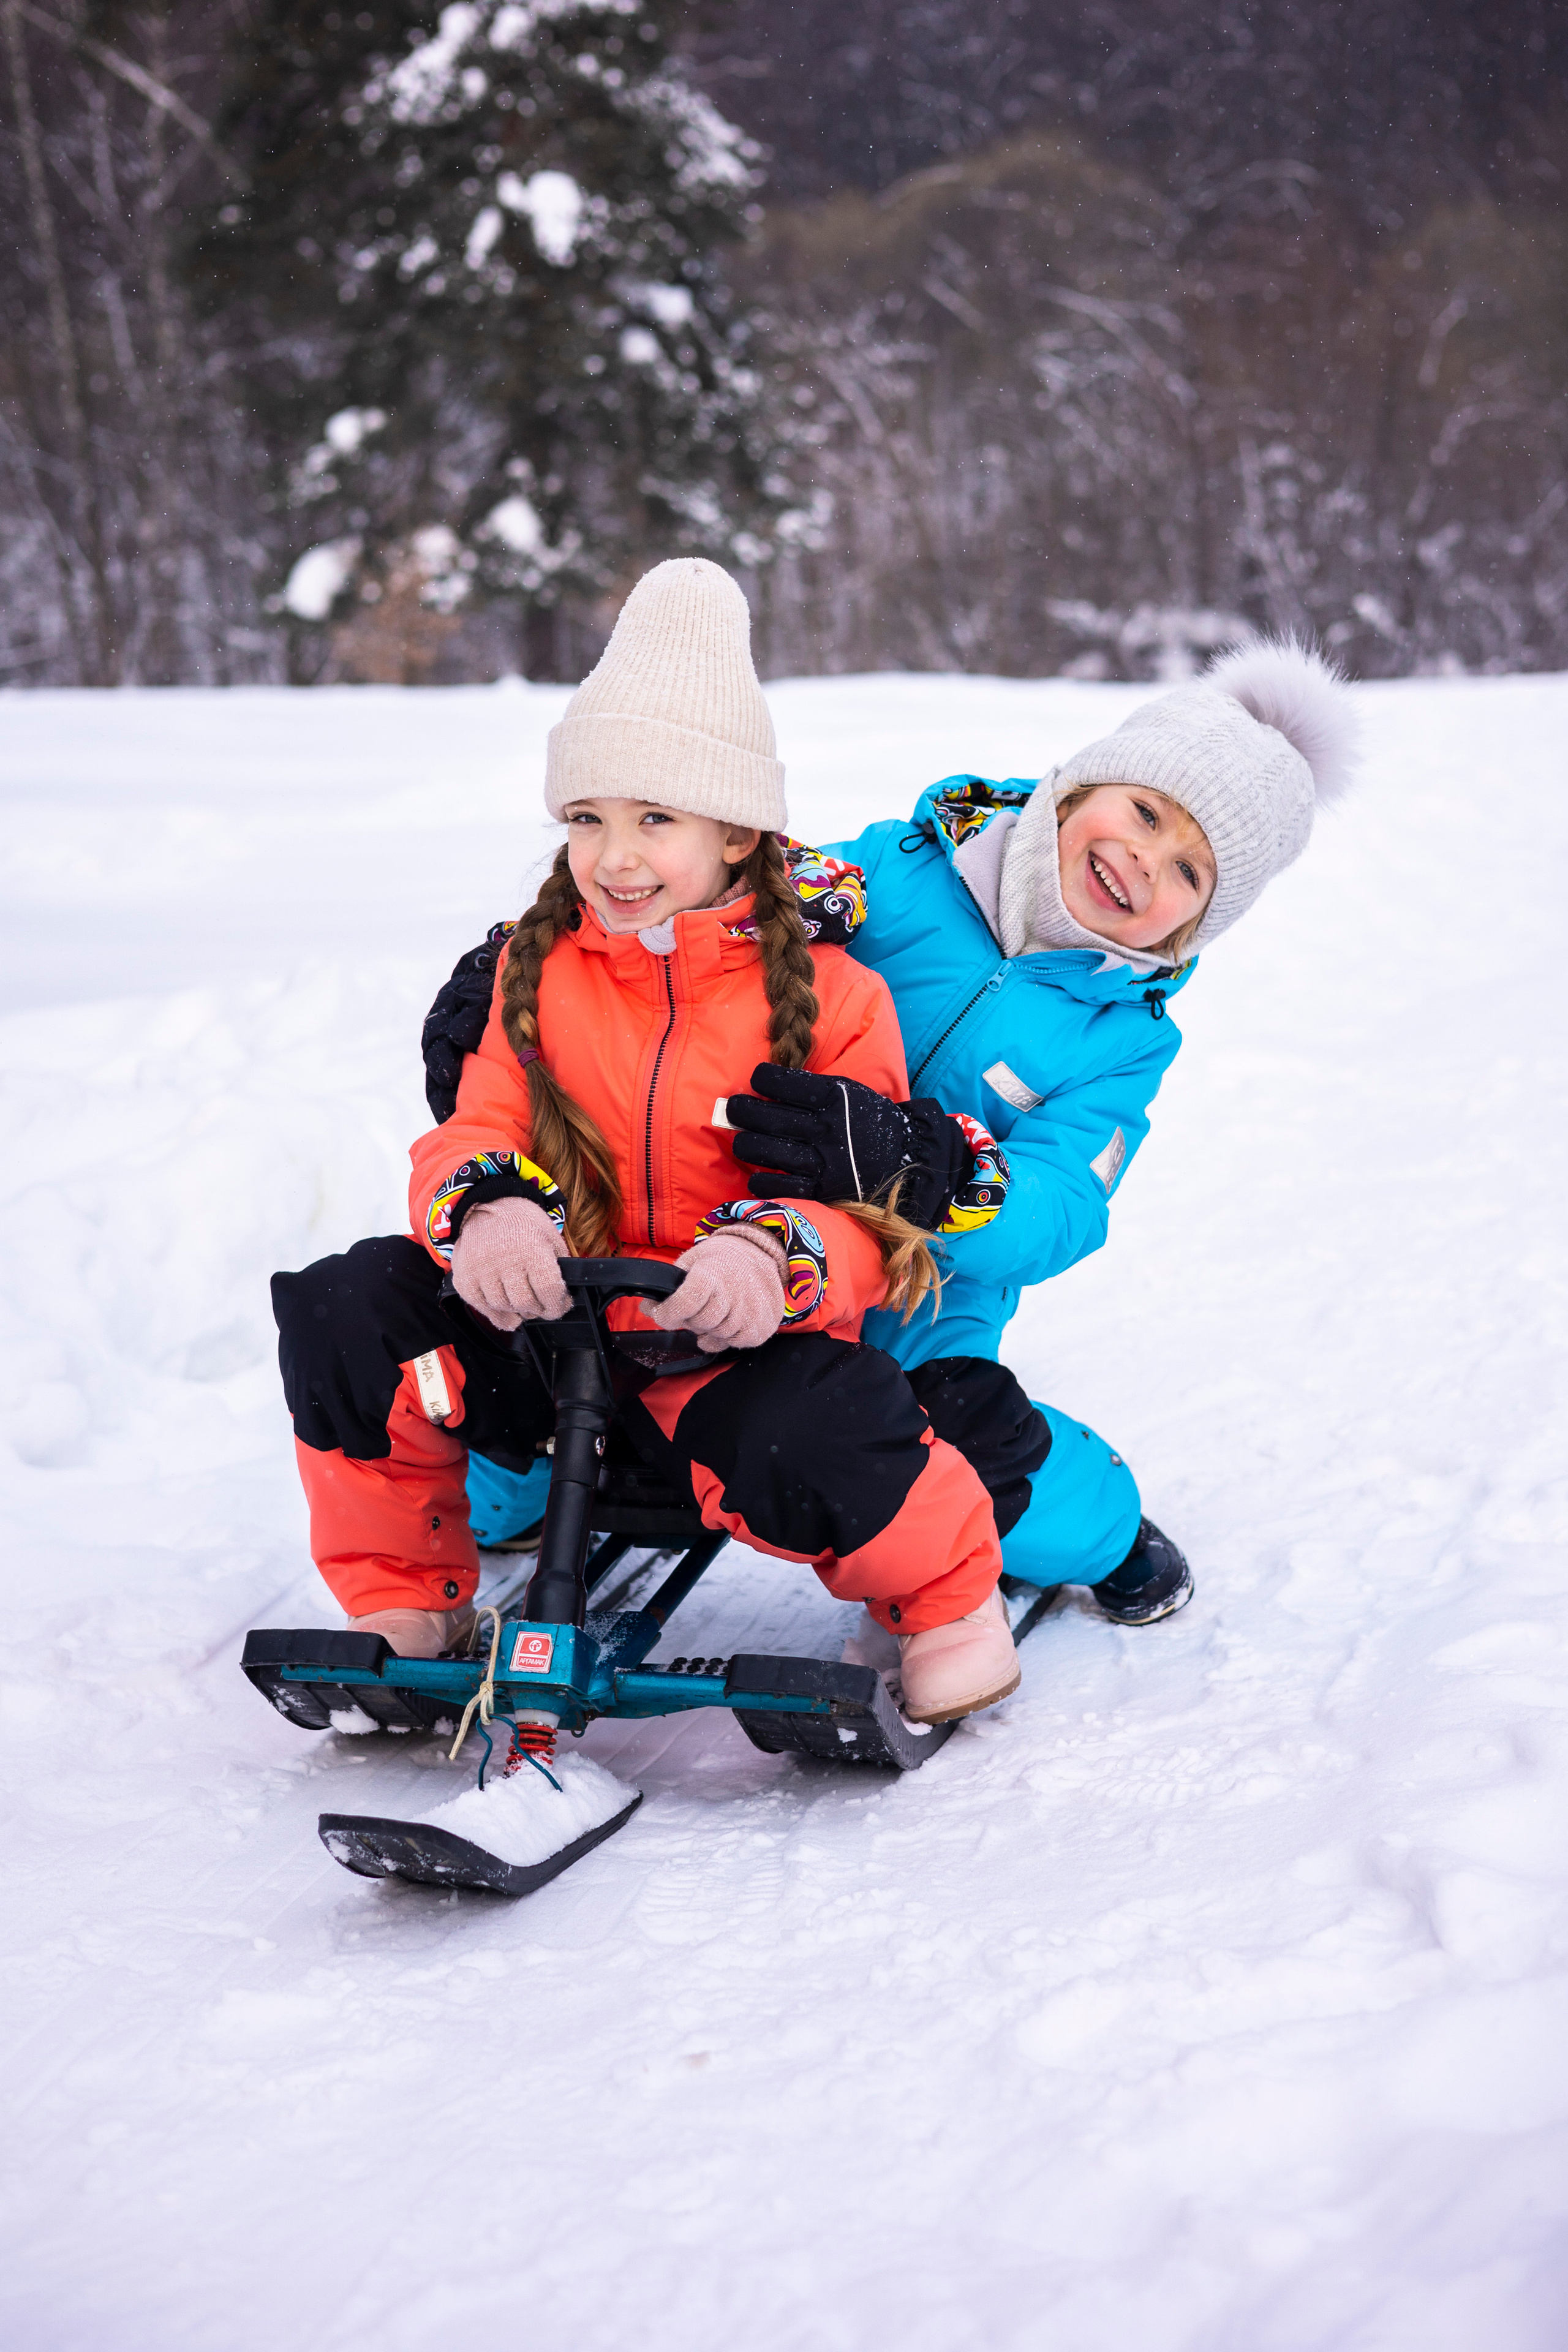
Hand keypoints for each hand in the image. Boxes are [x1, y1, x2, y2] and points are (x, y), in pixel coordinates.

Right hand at [450, 1197, 569, 1329]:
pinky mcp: (464, 1278)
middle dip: (540, 1310)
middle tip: (543, 1307)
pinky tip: (507, 1310)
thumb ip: (558, 1265)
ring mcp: (481, 1270)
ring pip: (504, 1307)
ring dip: (519, 1312)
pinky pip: (481, 1307)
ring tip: (526, 1305)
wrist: (485, 1205)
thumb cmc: (521, 1222)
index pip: (549, 1290)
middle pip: (526, 1303)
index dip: (558, 1305)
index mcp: (531, 1248)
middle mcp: (504, 1260)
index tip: (560, 1306)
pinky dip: (497, 1314)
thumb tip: (563, 1297)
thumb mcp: (549, 1235)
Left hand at [648, 1226, 787, 1352]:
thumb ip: (670, 1285)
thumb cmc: (722, 1258)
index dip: (669, 1314)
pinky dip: (726, 1338)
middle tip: (694, 1310)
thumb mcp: (693, 1260)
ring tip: (714, 1312)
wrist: (759, 1254)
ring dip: (709, 1330)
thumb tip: (647, 1308)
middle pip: (702, 1322)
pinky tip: (727, 1322)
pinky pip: (735, 1343)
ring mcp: (751, 1311)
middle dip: (691, 1320)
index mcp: (712, 1273)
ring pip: (718, 1335)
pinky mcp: (762, 1326)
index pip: (687, 1301)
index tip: (663, 1315)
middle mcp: (734, 1292)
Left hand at [725, 1065, 971, 1230]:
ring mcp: (821, 1160)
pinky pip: (777, 1185)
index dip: (760, 1079)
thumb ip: (813, 1090)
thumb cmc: (871, 1123)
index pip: (779, 1081)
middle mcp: (825, 1127)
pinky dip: (761, 1179)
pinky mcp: (821, 1190)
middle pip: (762, 1116)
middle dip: (739, 1110)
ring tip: (745, 1141)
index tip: (757, 1082)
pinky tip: (760, 1172)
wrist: (910, 1162)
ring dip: (745, 1143)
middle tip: (735, 1110)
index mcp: (833, 1097)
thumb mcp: (849, 1093)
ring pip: (762, 1150)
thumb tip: (767, 1085)